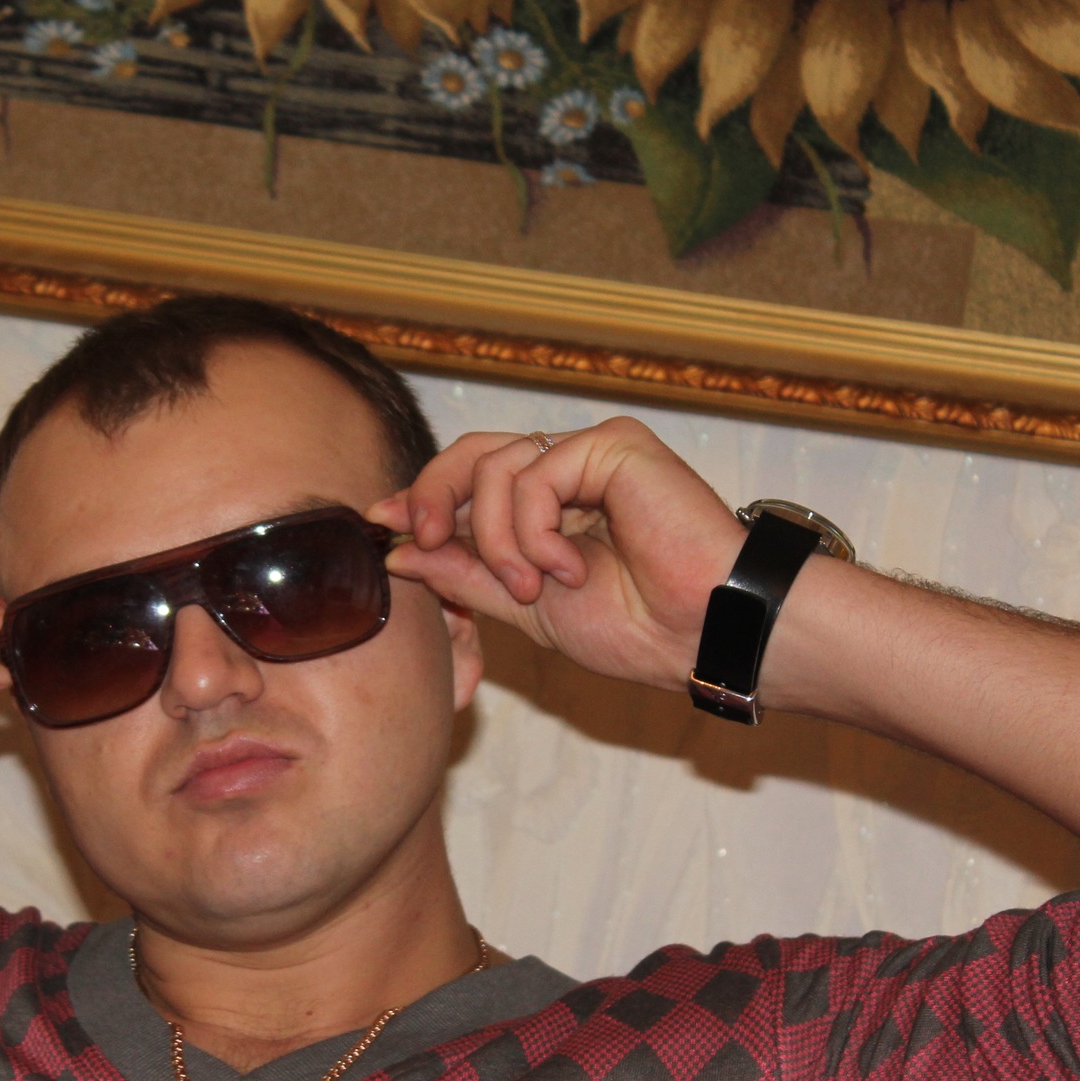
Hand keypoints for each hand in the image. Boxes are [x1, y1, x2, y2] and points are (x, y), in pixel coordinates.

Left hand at [373, 419, 748, 688]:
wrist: (696, 635)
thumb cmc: (634, 628)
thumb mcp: (523, 606)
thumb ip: (464, 574)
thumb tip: (401, 550)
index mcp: (550, 505)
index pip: (470, 479)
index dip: (422, 496)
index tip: (383, 524)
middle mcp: (570, 470)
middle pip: (472, 454)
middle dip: (433, 497)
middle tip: (421, 539)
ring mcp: (592, 453)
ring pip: (495, 469)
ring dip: (498, 540)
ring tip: (532, 586)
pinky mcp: (613, 444)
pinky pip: (535, 474)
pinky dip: (534, 530)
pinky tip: (570, 567)